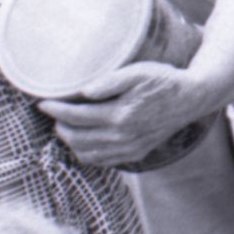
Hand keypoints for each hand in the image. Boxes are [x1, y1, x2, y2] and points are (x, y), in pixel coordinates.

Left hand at [39, 62, 204, 164]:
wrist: (190, 99)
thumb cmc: (163, 80)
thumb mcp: (137, 72)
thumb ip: (109, 82)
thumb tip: (83, 92)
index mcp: (120, 116)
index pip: (76, 116)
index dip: (56, 110)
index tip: (43, 103)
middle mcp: (123, 138)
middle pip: (77, 138)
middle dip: (60, 125)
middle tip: (53, 112)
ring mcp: (129, 149)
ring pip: (87, 153)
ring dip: (71, 140)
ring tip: (65, 125)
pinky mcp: (135, 154)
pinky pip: (102, 160)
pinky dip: (86, 152)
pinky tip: (84, 139)